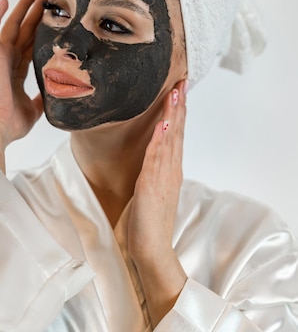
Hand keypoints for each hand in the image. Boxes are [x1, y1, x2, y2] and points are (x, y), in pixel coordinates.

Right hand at [0, 0, 47, 170]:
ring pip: (11, 24)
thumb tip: (56, 92)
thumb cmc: (11, 124)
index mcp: (16, 72)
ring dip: (22, 5)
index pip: (30, 43)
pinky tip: (4, 0)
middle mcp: (7, 61)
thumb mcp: (36, 108)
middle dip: (34, 9)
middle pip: (23, 29)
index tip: (51, 14)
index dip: (40, 28)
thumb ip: (43, 97)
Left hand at [127, 79, 187, 326]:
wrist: (151, 249)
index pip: (176, 136)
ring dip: (172, 115)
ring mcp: (163, 177)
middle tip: (182, 82)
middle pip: (177, 132)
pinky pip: (156, 157)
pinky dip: (160, 139)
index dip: (178, 113)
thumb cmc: (148, 223)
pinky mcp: (151, 185)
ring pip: (169, 140)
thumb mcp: (152, 192)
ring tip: (175, 93)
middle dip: (179, 106)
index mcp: (171, 171)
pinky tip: (163, 124)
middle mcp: (171, 170)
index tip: (179, 91)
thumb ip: (154, 173)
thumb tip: (152, 158)